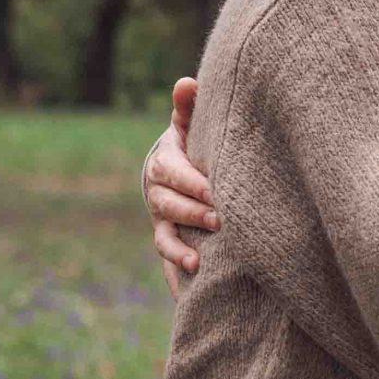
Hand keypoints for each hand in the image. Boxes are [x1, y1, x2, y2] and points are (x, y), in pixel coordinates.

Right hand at [146, 78, 216, 293]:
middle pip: (169, 207)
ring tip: (197, 263)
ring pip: (164, 238)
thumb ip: (188, 108)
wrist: (177, 173)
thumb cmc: (194, 146)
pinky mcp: (169, 244)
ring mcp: (162, 223)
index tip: (216, 191)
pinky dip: (177, 280)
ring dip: (178, 251)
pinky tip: (189, 297)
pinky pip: (169, 265)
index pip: (174, 174)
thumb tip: (188, 81)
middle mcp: (158, 196)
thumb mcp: (189, 125)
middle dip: (193, 215)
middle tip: (220, 221)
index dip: (193, 183)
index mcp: (164, 165)